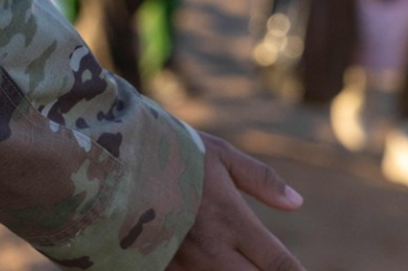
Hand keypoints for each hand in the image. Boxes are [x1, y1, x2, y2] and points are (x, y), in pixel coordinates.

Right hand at [167, 133, 305, 270]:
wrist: (110, 160)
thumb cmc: (169, 149)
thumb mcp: (219, 154)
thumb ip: (260, 179)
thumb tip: (297, 203)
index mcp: (231, 220)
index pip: (278, 262)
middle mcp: (211, 248)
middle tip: (272, 268)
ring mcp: (184, 262)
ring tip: (243, 262)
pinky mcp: (160, 265)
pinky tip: (214, 264)